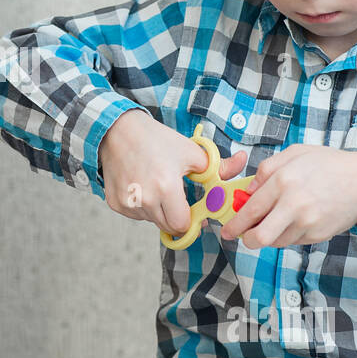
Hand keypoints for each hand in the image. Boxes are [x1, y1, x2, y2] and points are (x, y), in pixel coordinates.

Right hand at [100, 109, 248, 236]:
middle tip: (176, 197)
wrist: (117, 131)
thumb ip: (219, 166)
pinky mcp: (115, 203)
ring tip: (156, 186)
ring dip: (158, 211)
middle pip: (168, 227)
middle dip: (176, 216)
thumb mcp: (191, 151)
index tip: (193, 211)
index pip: (183, 225)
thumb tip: (241, 162)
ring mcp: (127, 203)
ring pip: (152, 221)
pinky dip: (142, 206)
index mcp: (166, 187)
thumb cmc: (155, 140)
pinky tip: (141, 186)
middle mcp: (144, 199)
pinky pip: (136, 215)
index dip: (191, 220)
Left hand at [219, 146, 356, 247]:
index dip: (235, 224)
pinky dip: (286, 234)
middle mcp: (294, 206)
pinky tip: (294, 219)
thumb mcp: (295, 153)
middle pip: (259, 237)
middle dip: (247, 240)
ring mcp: (307, 224)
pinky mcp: (318, 235)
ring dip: (268, 235)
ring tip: (275, 219)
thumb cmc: (329, 163)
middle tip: (243, 236)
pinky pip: (292, 241)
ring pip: (275, 242)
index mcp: (284, 182)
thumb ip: (266, 169)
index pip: (250, 210)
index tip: (227, 231)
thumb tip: (248, 190)